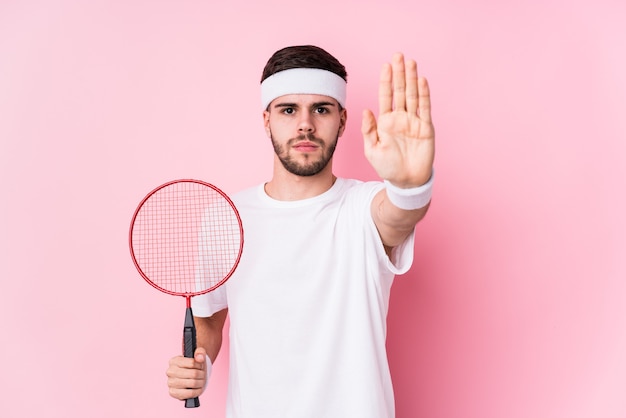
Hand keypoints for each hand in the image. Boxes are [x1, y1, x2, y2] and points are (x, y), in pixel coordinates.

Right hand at [166, 347, 210, 400]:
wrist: (191, 377)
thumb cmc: (194, 365)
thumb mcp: (198, 355)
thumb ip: (200, 352)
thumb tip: (200, 358)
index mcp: (174, 361)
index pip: (192, 363)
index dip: (200, 365)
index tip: (200, 366)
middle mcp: (170, 372)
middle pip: (194, 374)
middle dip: (202, 374)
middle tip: (202, 374)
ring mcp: (170, 383)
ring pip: (193, 383)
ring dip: (201, 382)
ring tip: (200, 380)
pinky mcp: (173, 393)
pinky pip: (190, 393)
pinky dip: (197, 391)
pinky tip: (198, 388)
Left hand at [362, 53, 434, 187]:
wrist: (406, 181)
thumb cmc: (387, 167)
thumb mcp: (372, 150)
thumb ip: (368, 130)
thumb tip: (366, 110)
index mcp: (386, 122)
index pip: (385, 96)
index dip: (386, 81)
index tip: (386, 65)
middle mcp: (400, 118)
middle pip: (400, 91)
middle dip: (399, 74)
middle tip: (398, 55)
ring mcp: (413, 121)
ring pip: (413, 96)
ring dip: (412, 79)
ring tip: (411, 62)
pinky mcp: (425, 128)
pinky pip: (424, 108)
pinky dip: (424, 95)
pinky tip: (422, 81)